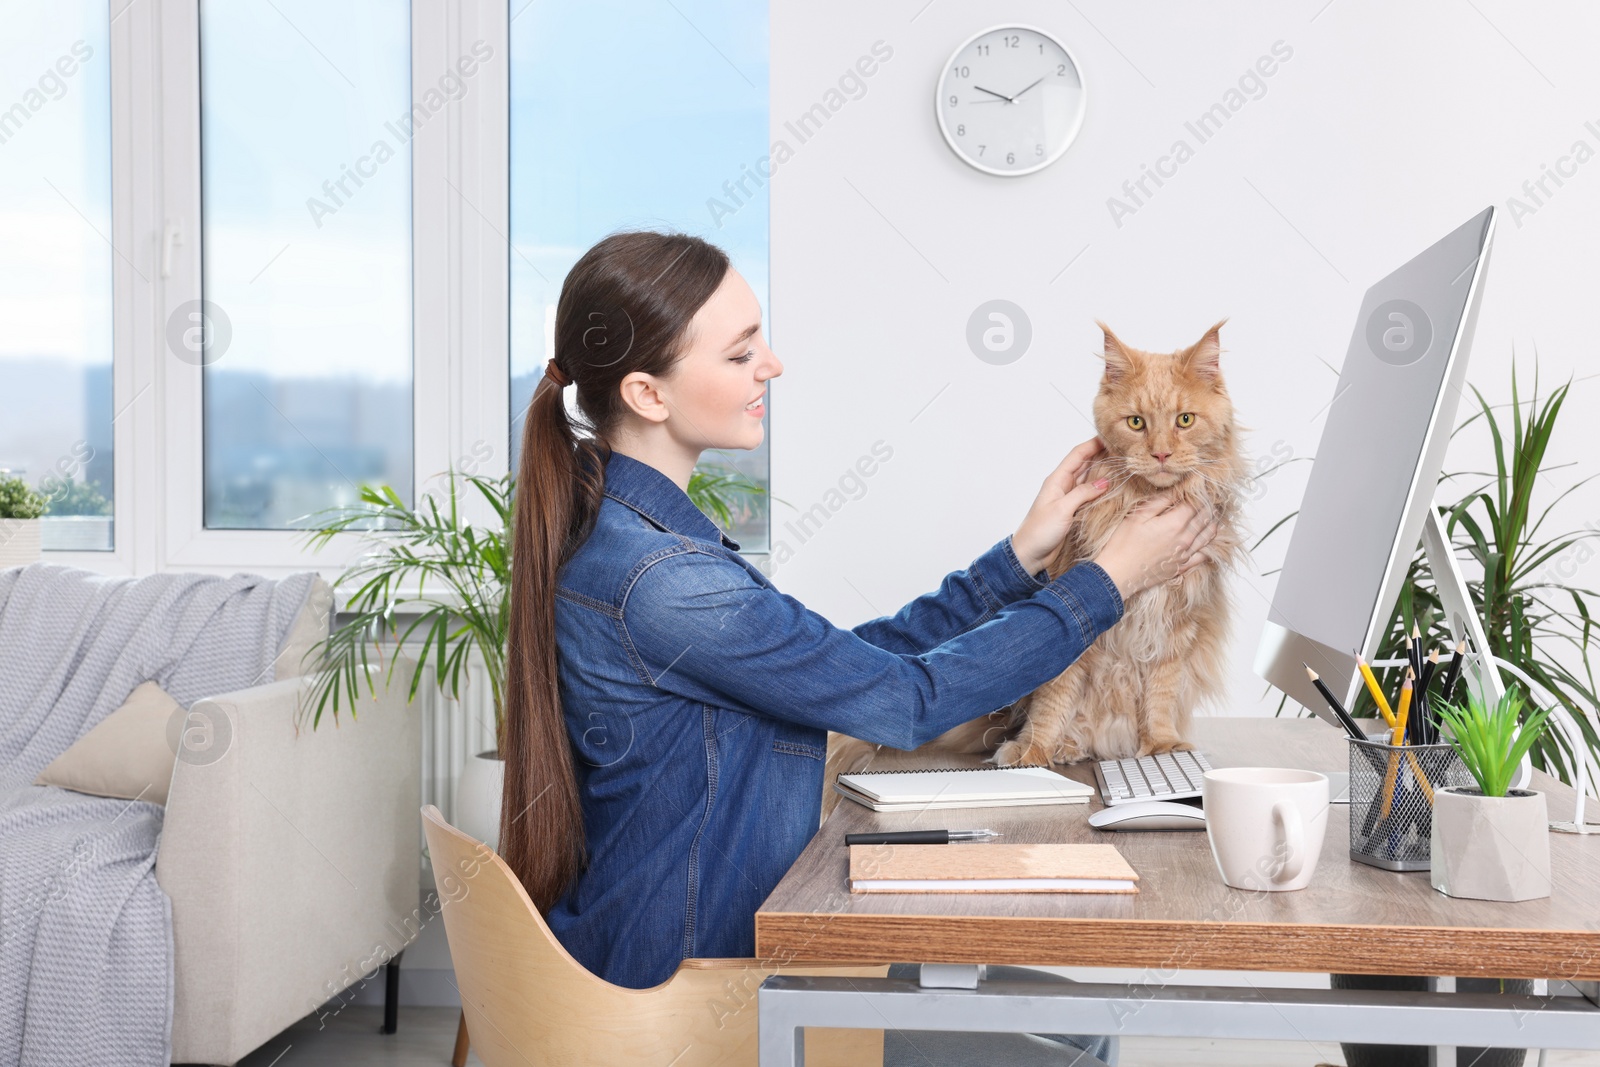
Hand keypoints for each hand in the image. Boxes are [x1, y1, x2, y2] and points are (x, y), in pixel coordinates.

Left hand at [1011, 437, 1110, 576]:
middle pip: (1085, 464)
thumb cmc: (1039, 531)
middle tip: (1122, 449)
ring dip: (1103, 471)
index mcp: (1057, 480)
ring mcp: (1068, 497)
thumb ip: (1082, 494)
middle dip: (1102, 454)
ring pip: (1088, 478)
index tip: (1111, 437)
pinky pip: (1089, 494)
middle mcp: (1063, 485)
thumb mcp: (1062, 509)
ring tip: (1122, 464)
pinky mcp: (1073, 510)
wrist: (1029, 554)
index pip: (1077, 455)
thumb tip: (1105, 481)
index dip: (1093, 444)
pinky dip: (1101, 489)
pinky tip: (1113, 487)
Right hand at [1092, 493, 1217, 599]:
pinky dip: (1209, 545)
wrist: (1118, 574)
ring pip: (1208, 535)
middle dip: (1208, 505)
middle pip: (1204, 517)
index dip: (1198, 492)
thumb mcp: (1138, 515)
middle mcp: (1186, 538)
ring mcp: (1186, 554)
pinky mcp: (1182, 566)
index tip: (1199, 484)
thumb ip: (1160, 501)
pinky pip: (1203, 555)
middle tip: (1208, 496)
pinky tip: (1209, 539)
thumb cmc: (1124, 544)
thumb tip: (1177, 490)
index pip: (1196, 503)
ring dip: (1212, 522)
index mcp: (1175, 523)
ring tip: (1213, 513)